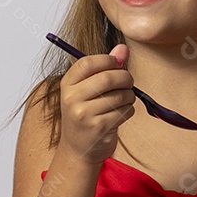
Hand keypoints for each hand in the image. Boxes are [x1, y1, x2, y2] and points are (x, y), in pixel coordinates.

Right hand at [57, 43, 134, 164]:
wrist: (78, 148)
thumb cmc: (85, 114)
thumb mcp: (88, 89)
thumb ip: (105, 67)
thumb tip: (123, 48)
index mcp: (67, 84)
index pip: (87, 63)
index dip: (108, 59)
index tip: (118, 63)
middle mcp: (72, 99)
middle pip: (107, 78)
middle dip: (125, 78)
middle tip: (128, 82)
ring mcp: (84, 115)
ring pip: (119, 95)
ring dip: (128, 96)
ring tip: (122, 100)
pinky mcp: (98, 128)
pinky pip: (124, 111)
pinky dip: (128, 110)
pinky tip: (119, 114)